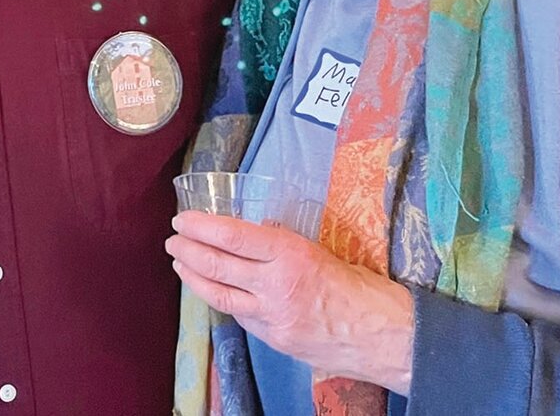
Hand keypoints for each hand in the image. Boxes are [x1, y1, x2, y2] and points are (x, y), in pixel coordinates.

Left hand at [166, 211, 413, 393]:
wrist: (387, 336)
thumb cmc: (361, 286)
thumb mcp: (319, 250)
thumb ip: (281, 244)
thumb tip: (251, 235)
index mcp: (290, 254)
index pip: (232, 236)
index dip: (201, 227)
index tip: (183, 220)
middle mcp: (276, 285)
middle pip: (218, 265)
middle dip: (188, 250)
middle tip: (172, 239)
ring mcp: (273, 317)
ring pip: (220, 295)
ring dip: (193, 277)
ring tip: (179, 263)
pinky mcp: (275, 340)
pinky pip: (240, 316)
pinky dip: (221, 300)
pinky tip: (212, 290)